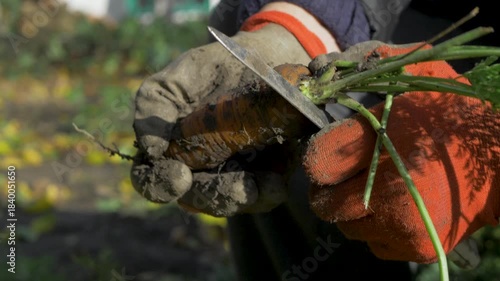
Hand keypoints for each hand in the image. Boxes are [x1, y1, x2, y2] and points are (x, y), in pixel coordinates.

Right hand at [131, 23, 310, 216]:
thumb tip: (150, 148)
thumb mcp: (182, 75)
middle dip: (211, 195)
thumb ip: (156, 103)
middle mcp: (199, 170)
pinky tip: (275, 183)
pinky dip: (267, 194)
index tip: (178, 175)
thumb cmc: (217, 67)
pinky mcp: (267, 175)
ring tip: (257, 184)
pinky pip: (263, 197)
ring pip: (230, 202)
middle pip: (195, 199)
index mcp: (170, 151)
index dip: (159, 184)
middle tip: (232, 185)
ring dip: (241, 197)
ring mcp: (233, 176)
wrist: (268, 57)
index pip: (152, 180)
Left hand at [303, 42, 499, 262]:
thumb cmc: (458, 112)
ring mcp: (403, 225)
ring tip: (374, 188)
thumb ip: (373, 63)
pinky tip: (394, 206)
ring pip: (347, 227)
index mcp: (383, 144)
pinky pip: (373, 244)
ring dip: (351, 210)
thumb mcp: (420, 73)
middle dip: (327, 189)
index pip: (317, 162)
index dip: (318, 157)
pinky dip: (376, 228)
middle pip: (323, 203)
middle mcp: (389, 191)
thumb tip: (320, 67)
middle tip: (344, 175)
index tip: (329, 153)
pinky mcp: (418, 248)